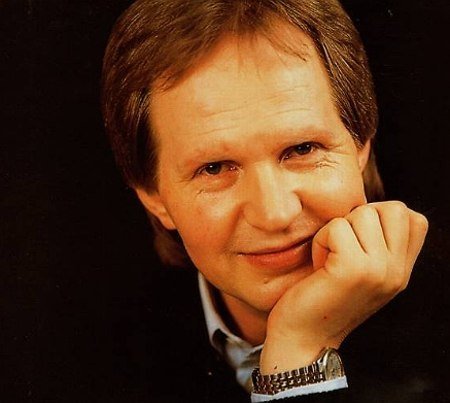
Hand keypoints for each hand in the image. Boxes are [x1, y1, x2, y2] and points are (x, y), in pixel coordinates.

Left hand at [260, 201, 427, 373]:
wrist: (303, 336)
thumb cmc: (323, 296)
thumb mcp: (363, 271)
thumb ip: (378, 245)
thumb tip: (368, 207)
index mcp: (401, 271)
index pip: (415, 219)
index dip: (382, 217)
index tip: (358, 239)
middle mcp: (397, 272)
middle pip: (393, 208)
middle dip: (359, 218)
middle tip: (341, 247)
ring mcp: (379, 271)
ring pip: (363, 213)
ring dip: (336, 230)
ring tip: (329, 258)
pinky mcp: (352, 269)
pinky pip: (336, 227)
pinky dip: (321, 240)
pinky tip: (319, 265)